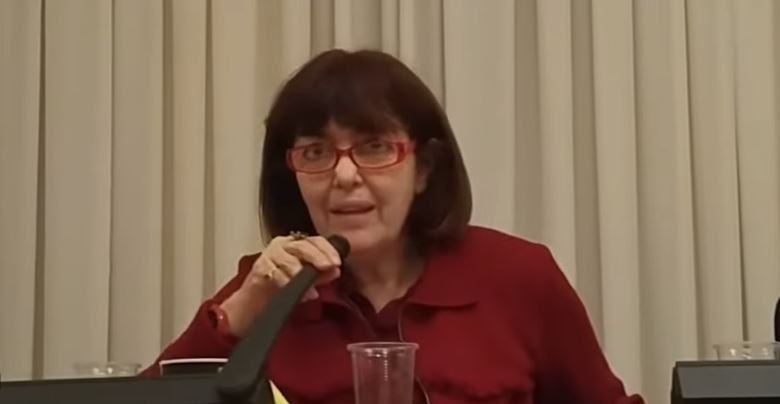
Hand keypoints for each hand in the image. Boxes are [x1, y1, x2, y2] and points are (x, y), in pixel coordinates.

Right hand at [220, 234, 341, 335]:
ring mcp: (269, 255)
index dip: (327, 249)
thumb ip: (321, 274)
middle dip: (317, 257)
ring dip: (301, 275)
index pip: (315, 240)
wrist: (256, 302)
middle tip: (327, 267)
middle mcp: (282, 245)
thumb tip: (336, 271)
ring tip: (311, 290)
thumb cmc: (282, 286)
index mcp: (296, 244)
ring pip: (288, 260)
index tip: (337, 263)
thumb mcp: (306, 280)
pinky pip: (275, 273)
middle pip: (302, 246)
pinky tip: (296, 294)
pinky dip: (287, 284)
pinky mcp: (259, 268)